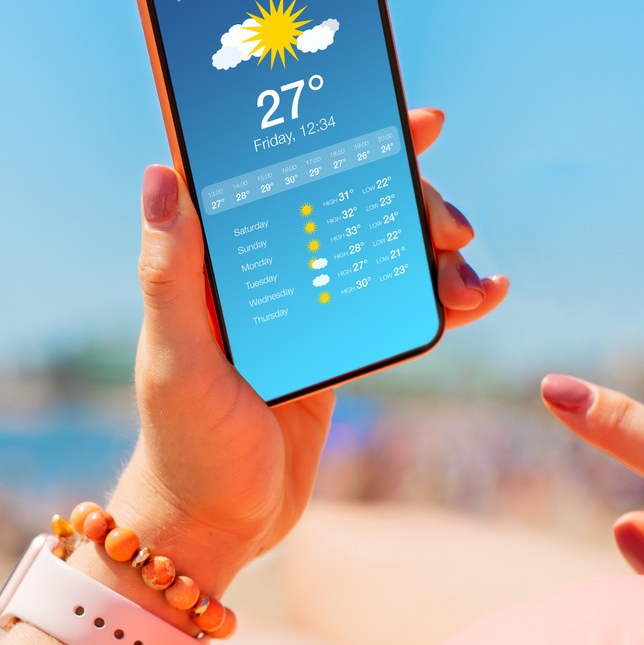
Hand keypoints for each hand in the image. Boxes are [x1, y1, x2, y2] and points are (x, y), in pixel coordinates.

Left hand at [109, 108, 507, 596]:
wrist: (218, 527)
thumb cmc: (184, 446)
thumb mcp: (176, 356)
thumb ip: (170, 269)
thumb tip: (161, 170)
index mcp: (222, 259)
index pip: (281, 171)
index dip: (339, 132)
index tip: (403, 117)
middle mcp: (267, 271)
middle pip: (351, 203)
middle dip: (412, 200)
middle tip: (452, 224)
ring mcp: (309, 308)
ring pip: (385, 251)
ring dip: (437, 253)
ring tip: (472, 280)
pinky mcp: (340, 352)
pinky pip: (399, 305)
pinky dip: (443, 297)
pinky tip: (482, 297)